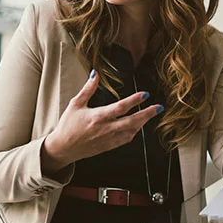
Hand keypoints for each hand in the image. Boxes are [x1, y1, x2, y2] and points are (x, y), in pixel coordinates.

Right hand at [41, 70, 162, 173]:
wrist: (63, 148)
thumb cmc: (68, 125)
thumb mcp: (75, 104)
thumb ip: (88, 89)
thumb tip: (95, 74)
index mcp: (97, 117)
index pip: (120, 108)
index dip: (134, 100)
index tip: (145, 94)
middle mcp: (105, 129)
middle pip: (132, 122)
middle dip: (147, 114)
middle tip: (159, 107)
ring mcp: (108, 139)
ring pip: (132, 132)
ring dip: (143, 122)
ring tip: (150, 114)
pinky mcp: (109, 146)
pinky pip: (126, 140)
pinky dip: (134, 132)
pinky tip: (137, 126)